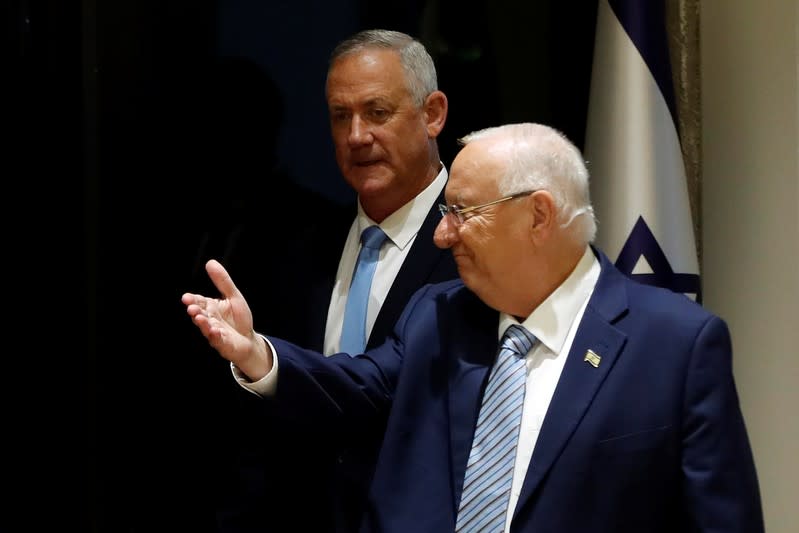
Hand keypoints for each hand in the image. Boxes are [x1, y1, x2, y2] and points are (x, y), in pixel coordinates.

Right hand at [181, 259, 271, 379]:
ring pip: (206, 327)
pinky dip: (215, 335)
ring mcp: (214, 332)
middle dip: (195, 311)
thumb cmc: (238, 318)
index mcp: (211, 307)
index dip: (192, 300)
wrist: (248, 339)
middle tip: (191, 308)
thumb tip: (210, 262)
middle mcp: (210, 319)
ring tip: (199, 318)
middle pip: (200, 314)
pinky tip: (215, 331)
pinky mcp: (222, 343)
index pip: (199, 301)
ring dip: (202, 323)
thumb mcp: (233, 296)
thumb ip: (223, 281)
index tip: (186, 297)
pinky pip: (217, 340)